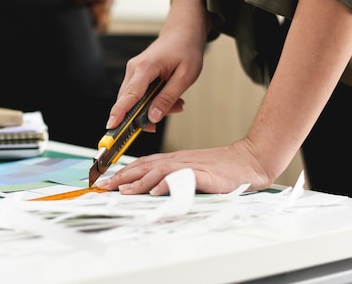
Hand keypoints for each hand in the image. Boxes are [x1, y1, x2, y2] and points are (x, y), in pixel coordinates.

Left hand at [97, 138, 272, 194]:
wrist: (247, 161)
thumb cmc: (218, 169)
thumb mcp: (188, 171)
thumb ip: (169, 177)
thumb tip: (147, 189)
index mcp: (171, 160)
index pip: (141, 164)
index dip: (121, 172)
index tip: (104, 181)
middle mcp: (176, 161)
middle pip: (144, 167)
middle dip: (122, 177)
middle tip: (104, 187)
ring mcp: (189, 166)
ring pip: (159, 172)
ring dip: (139, 181)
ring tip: (124, 191)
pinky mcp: (204, 175)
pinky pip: (183, 178)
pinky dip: (168, 184)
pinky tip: (157, 191)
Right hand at [106, 0, 207, 131]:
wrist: (182, 32)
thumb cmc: (186, 50)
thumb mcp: (185, 76)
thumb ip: (168, 98)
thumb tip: (153, 117)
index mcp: (146, 67)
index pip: (130, 94)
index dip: (120, 112)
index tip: (111, 126)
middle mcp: (134, 68)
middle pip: (128, 100)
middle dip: (142, 116)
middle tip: (164, 120)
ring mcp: (133, 71)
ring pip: (133, 99)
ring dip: (151, 108)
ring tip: (176, 103)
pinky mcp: (135, 74)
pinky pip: (138, 94)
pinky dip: (151, 101)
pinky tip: (168, 98)